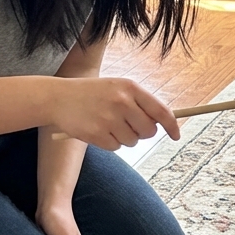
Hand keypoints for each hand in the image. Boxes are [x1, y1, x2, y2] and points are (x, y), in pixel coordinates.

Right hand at [47, 77, 179, 149]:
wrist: (58, 98)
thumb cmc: (93, 94)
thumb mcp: (117, 88)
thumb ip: (139, 102)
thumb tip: (163, 123)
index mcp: (130, 87)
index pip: (161, 111)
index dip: (172, 126)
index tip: (176, 135)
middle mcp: (122, 102)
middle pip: (149, 131)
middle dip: (142, 133)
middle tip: (128, 125)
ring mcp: (109, 118)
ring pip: (132, 141)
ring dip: (124, 137)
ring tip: (107, 123)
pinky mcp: (97, 134)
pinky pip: (116, 147)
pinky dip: (110, 142)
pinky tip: (98, 129)